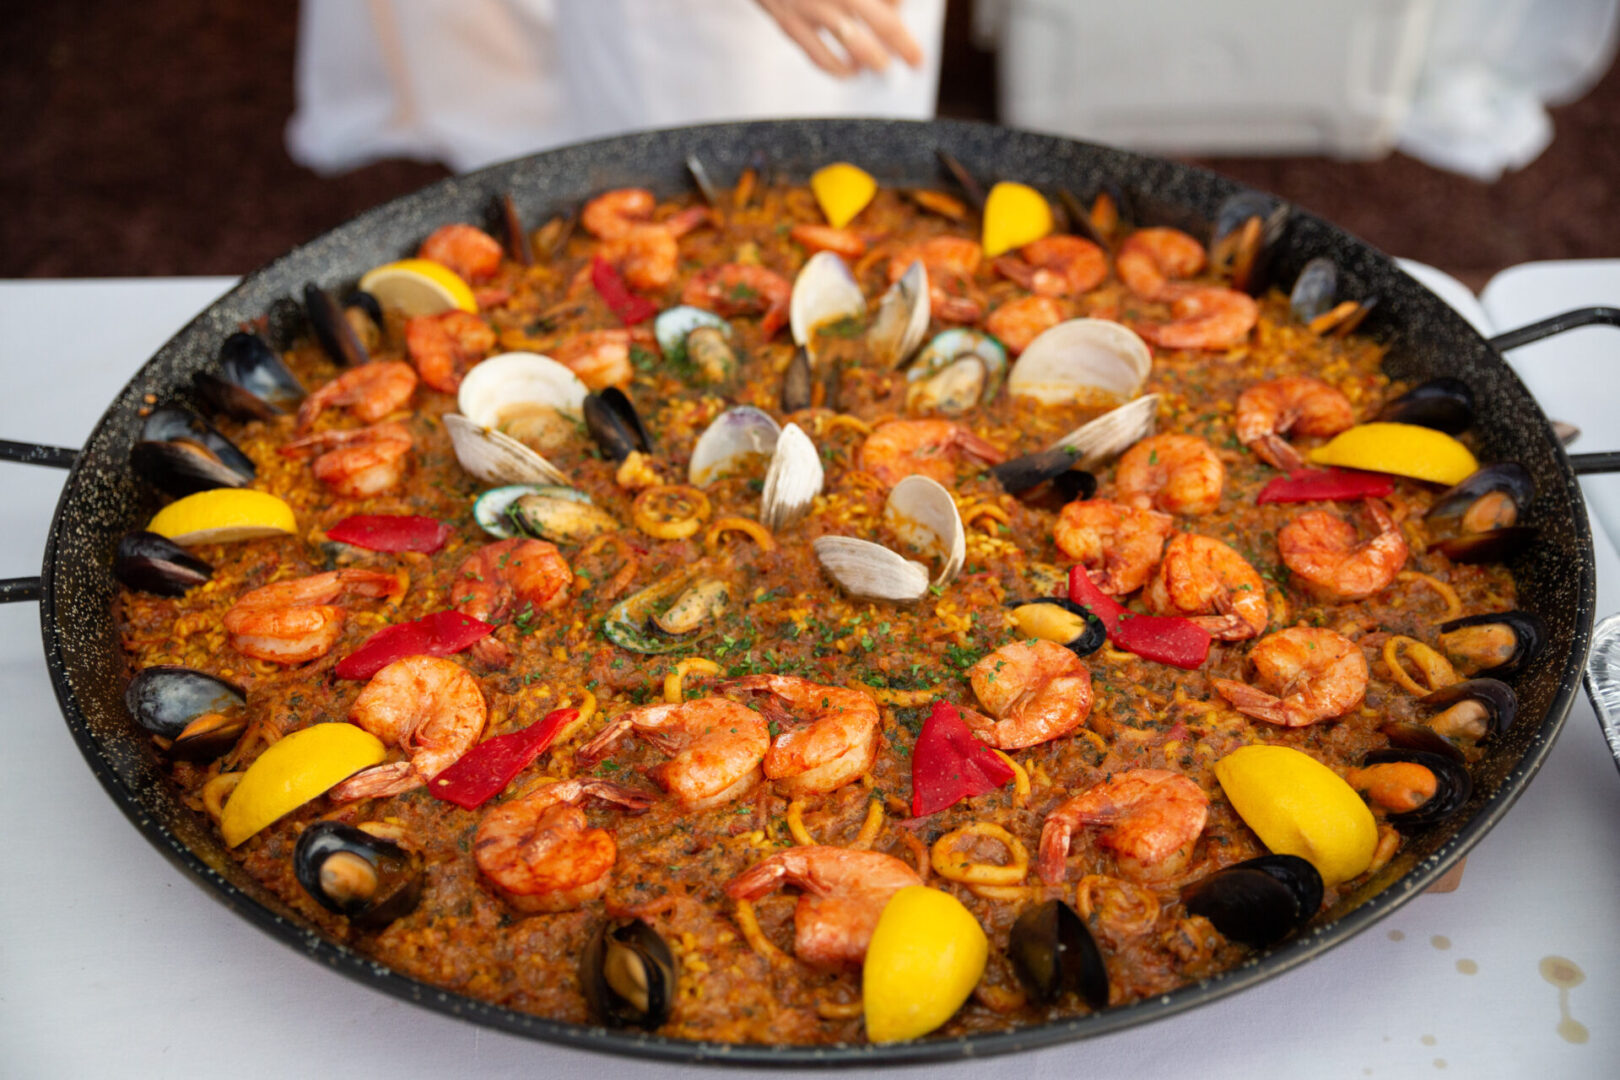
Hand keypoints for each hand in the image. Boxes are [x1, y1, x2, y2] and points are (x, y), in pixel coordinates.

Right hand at [755, 0, 924, 77]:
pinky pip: (818, 55)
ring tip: (882, 69)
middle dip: (903, 44)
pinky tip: (851, 73)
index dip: (899, 11)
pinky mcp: (789, 23)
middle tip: (917, 62)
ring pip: (851, 40)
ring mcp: (809, 7)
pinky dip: (838, 70)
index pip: (890, 1)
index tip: (904, 23)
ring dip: (873, 59)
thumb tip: (893, 10)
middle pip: (881, 21)